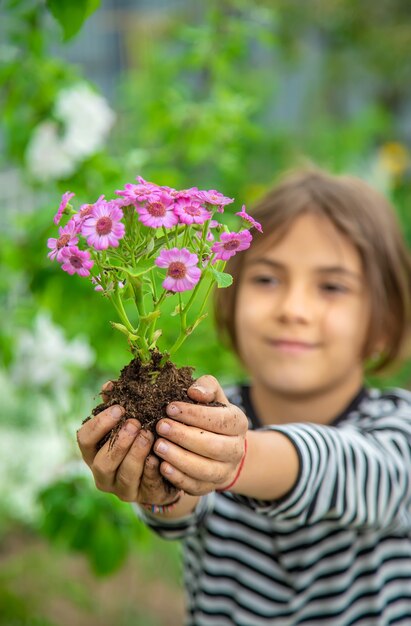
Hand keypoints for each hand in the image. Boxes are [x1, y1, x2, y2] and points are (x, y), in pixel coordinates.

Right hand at [76, 382, 179, 504]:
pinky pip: (147, 486)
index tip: (118, 409)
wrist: (168, 466)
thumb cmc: (143, 435)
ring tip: (148, 435)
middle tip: (134, 423)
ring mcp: (123, 489)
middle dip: (118, 442)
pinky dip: (152, 470)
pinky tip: (159, 456)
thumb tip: (109, 385)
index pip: (84, 440)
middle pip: (102, 463)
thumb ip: (119, 403)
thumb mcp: (131, 418)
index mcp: (95, 452)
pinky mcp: (146, 496)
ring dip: (136, 454)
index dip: (99, 424)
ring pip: (125, 476)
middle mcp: (104, 474)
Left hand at [153, 375, 247, 495]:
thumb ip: (206, 387)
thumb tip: (194, 392)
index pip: (220, 420)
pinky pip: (196, 486)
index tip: (170, 408)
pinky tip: (162, 467)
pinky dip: (178, 478)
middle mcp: (236, 449)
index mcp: (238, 423)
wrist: (222, 447)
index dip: (195, 414)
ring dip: (179, 458)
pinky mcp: (211, 486)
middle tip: (160, 426)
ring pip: (205, 470)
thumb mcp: (213, 396)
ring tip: (158, 446)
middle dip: (184, 436)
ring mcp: (225, 470)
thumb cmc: (210, 415)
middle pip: (213, 446)